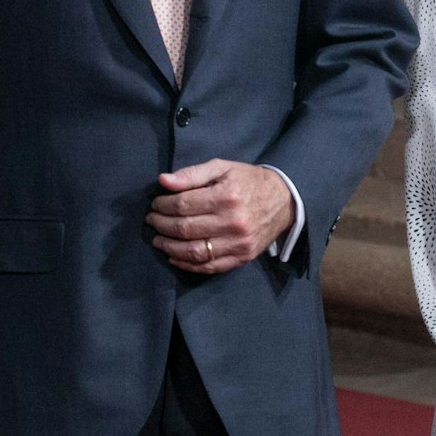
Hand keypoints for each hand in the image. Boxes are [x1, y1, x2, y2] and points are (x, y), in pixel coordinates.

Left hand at [147, 159, 292, 273]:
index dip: (163, 206)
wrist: (284, 201)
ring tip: (158, 240)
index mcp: (226, 196)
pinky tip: (174, 257)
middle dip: (162, 225)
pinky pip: (209, 267)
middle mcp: (232, 222)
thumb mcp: (222, 168)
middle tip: (152, 221)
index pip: (183, 205)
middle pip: (185, 229)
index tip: (155, 204)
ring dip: (170, 247)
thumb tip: (163, 181)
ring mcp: (238, 243)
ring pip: (194, 252)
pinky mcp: (242, 258)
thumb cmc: (248, 181)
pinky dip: (188, 265)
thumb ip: (192, 174)